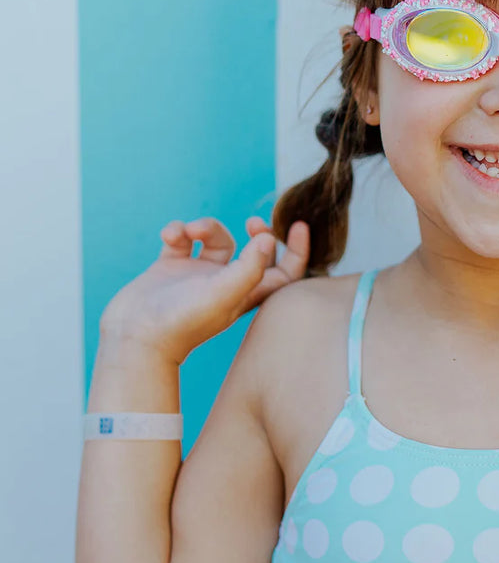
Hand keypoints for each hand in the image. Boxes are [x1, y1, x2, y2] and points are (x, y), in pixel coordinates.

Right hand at [99, 217, 308, 364]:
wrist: (133, 339)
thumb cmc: (182, 323)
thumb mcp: (223, 296)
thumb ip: (250, 268)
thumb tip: (269, 239)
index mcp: (245, 293)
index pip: (284, 273)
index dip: (297, 251)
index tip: (300, 226)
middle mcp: (225, 283)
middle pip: (253, 251)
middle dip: (256, 232)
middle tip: (253, 223)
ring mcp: (197, 275)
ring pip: (215, 238)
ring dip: (206, 226)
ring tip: (191, 231)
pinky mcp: (170, 269)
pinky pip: (181, 238)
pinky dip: (177, 230)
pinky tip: (170, 235)